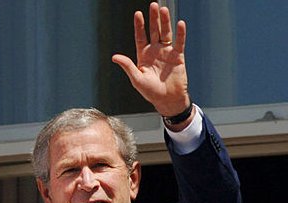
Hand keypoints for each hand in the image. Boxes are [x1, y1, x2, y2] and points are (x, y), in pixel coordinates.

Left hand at [111, 2, 190, 118]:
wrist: (168, 100)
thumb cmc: (150, 92)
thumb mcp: (137, 79)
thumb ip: (128, 66)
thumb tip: (114, 57)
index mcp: (143, 56)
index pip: (140, 37)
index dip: (139, 26)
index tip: (138, 14)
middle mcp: (155, 51)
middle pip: (154, 31)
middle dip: (153, 19)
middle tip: (153, 5)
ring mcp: (167, 52)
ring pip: (166, 33)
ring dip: (165, 22)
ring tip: (163, 10)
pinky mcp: (178, 56)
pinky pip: (180, 42)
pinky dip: (180, 33)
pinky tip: (180, 23)